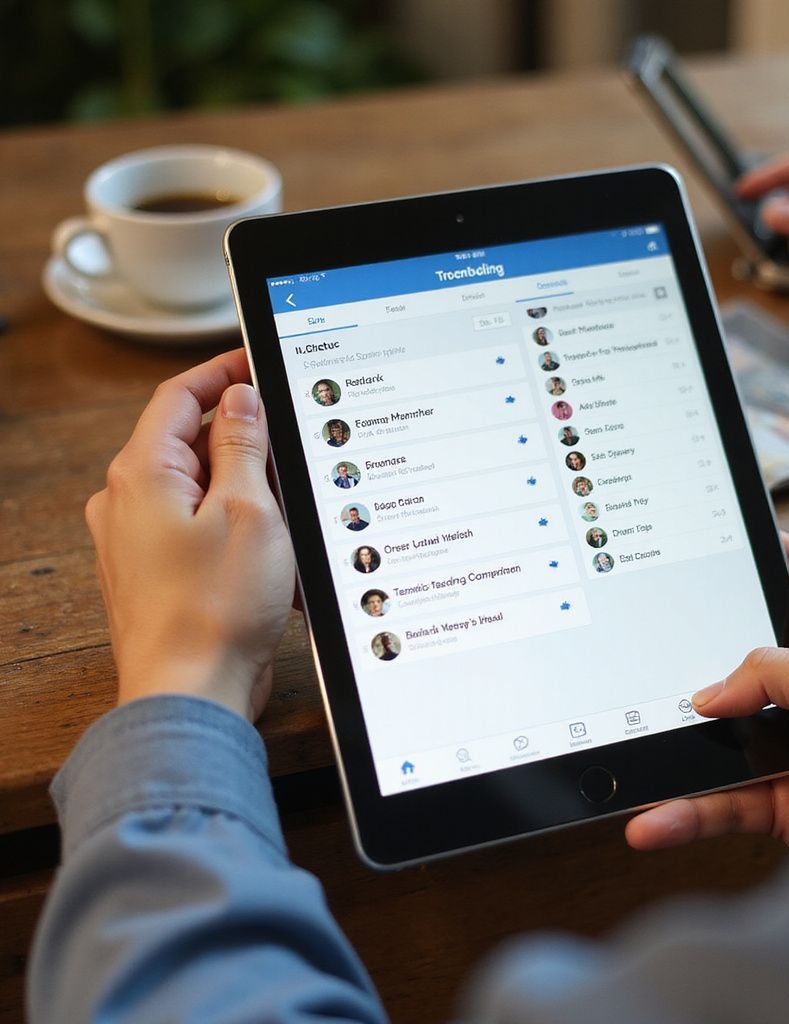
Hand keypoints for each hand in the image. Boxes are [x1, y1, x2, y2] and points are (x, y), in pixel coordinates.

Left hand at [86, 349, 294, 721]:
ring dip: (247, 488)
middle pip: (190, 440)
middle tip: (290, 443)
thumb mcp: (248, 509)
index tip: (254, 360)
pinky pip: (200, 527)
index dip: (221, 371)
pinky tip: (271, 551)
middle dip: (244, 439)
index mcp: (141, 474)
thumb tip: (241, 399)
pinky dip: (237, 526)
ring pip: (201, 486)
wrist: (192, 691)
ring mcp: (138, 539)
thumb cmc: (216, 607)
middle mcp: (128, 502)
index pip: (179, 395)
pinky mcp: (158, 571)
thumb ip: (243, 444)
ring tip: (286, 512)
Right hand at [626, 535, 788, 855]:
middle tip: (650, 642)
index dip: (765, 547)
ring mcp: (786, 738)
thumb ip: (777, 672)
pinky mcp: (773, 790)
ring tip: (634, 739)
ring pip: (717, 734)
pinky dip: (684, 810)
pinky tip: (656, 817)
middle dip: (694, 651)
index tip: (719, 537)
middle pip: (738, 652)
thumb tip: (711, 693)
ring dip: (676, 742)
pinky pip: (717, 798)